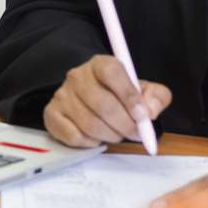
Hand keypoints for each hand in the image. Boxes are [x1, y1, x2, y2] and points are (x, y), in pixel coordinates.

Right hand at [43, 55, 171, 147]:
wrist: (88, 98)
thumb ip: (156, 97)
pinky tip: (97, 138)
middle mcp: (77, 76)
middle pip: (103, 104)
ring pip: (90, 124)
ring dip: (110, 136)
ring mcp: (62, 95)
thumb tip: (150, 111)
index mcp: (100, 64)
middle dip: (125, 125)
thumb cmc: (119, 95)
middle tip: (136, 134)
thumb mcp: (143, 91)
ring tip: (117, 134)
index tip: (143, 116)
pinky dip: (91, 143)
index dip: (130, 96)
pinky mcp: (52, 115)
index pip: (112, 73)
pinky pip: (74, 136)